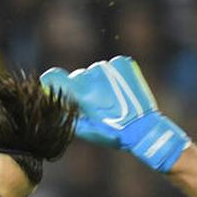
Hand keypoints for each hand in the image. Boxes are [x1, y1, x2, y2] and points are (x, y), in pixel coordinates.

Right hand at [41, 55, 189, 172]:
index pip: (54, 77)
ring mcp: (109, 67)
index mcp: (81, 93)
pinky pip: (111, 67)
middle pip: (77, 77)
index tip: (53, 87)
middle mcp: (92, 76)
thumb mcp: (87, 130)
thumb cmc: (114, 133)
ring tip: (114, 100)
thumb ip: (67, 115)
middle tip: (97, 105)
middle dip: (82, 89)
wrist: (145, 128)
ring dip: (99, 82)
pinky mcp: (123, 63)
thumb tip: (54, 106)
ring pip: (94, 72)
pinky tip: (121, 91)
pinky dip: (113, 76)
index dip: (51, 82)